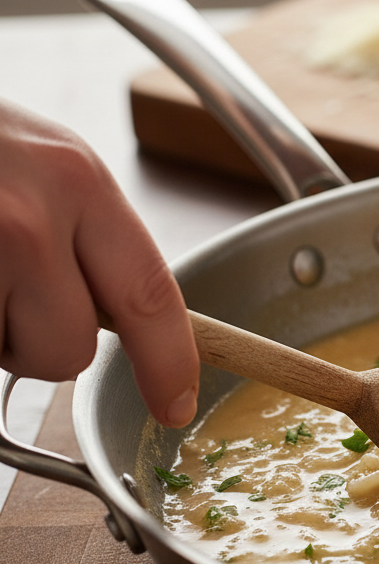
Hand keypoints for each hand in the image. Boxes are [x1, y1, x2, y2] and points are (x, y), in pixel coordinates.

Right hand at [0, 100, 198, 427]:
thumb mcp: (41, 161)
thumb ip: (84, 230)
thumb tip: (117, 312)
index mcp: (78, 181)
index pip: (151, 294)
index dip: (169, 363)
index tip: (175, 402)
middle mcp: (30, 218)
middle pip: (70, 350)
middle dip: (40, 346)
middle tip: (5, 296)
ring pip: (6, 356)